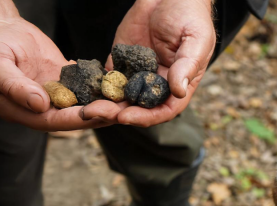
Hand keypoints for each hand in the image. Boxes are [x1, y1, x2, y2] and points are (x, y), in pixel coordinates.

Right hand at [0, 2, 121, 130]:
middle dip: (99, 115)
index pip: (53, 120)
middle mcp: (40, 107)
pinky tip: (121, 85)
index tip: (99, 113)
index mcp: (20, 110)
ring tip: (129, 102)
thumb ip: (14, 85)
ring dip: (106, 104)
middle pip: (74, 117)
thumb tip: (39, 105)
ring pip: (83, 103)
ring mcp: (54, 94)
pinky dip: (102, 86)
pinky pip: (85, 86)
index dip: (77, 119)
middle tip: (123, 110)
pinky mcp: (64, 79)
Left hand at [85, 0, 215, 126]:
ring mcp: (137, 74)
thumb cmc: (190, 16)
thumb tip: (179, 91)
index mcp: (177, 84)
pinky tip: (81, 88)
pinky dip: (95, 86)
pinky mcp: (120, 61)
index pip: (162, 110)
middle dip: (116, 113)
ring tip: (85, 107)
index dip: (145, 117)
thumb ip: (186, 65)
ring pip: (119, 97)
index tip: (125, 116)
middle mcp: (156, 84)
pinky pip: (107, 78)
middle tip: (96, 112)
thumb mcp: (195, 40)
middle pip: (137, 108)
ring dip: (103, 104)